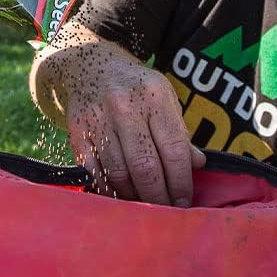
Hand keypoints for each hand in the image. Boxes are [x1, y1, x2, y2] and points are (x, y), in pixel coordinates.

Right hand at [64, 48, 204, 206]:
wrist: (89, 65)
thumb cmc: (135, 87)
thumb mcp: (164, 97)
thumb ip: (179, 131)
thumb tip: (198, 164)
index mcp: (154, 96)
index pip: (174, 150)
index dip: (182, 182)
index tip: (185, 201)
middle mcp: (125, 107)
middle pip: (146, 166)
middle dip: (160, 197)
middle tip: (167, 210)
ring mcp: (98, 120)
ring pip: (120, 174)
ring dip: (135, 197)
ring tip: (146, 206)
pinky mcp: (78, 133)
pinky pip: (96, 173)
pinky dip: (110, 191)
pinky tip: (121, 196)